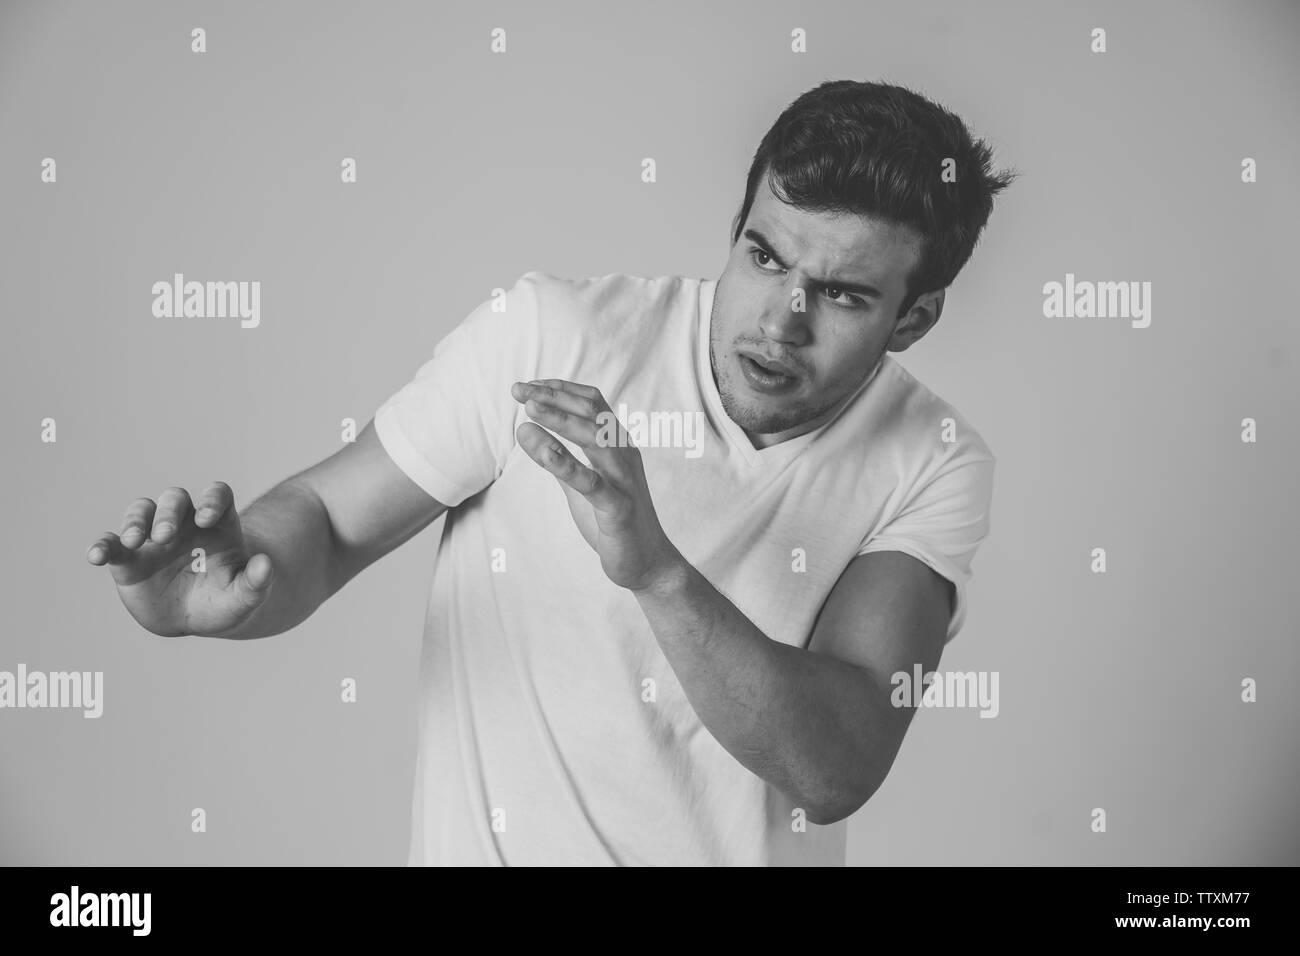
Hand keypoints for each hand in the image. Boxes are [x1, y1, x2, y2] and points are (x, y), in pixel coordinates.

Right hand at [85, 482, 273, 636]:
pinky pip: (111, 545)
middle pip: (174, 499)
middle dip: (168, 512)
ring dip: (135, 521)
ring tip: (133, 541)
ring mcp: (154, 538)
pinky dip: (102, 546)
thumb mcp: (246, 596)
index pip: (218, 495)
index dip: (212, 499)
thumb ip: (256, 581)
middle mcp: (185, 523)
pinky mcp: (128, 560)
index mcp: (218, 524)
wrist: (197, 620)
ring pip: (141, 511)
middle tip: (165, 536)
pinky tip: (96, 556)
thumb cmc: (226, 601)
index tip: (206, 519)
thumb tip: (266, 564)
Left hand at [510, 379, 683, 592]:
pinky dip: (568, 464)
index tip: (526, 386)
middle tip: (518, 390)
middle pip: (591, 413)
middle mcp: (624, 455)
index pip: (591, 402)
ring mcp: (624, 480)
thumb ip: (555, 458)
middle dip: (553, 398)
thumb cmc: (612, 518)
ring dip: (560, 420)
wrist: (647, 562)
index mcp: (618, 444)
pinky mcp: (619, 509)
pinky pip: (593, 483)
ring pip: (595, 439)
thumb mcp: (579, 483)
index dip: (559, 389)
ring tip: (529, 410)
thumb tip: (523, 429)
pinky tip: (545, 452)